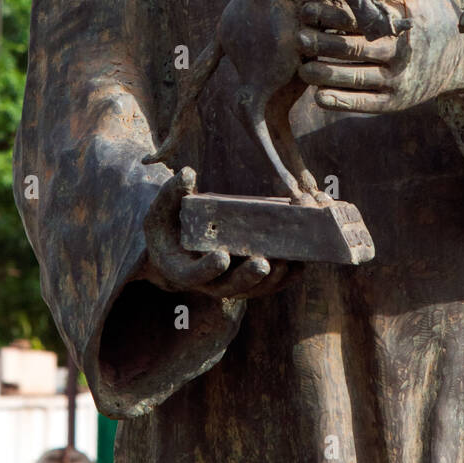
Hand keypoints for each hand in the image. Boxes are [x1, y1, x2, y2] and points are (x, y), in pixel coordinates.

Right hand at [143, 167, 289, 298]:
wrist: (177, 249)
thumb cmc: (169, 227)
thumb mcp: (163, 210)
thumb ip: (173, 193)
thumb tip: (188, 173)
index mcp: (182, 270)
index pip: (194, 276)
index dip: (207, 269)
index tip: (221, 256)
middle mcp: (208, 283)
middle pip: (230, 287)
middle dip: (248, 277)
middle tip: (263, 263)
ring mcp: (231, 283)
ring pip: (254, 289)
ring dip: (273, 278)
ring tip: (288, 260)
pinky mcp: (249, 280)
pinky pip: (269, 284)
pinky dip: (286, 276)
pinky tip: (300, 262)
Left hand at [297, 0, 463, 113]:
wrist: (462, 58)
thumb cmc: (430, 14)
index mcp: (405, 21)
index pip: (362, 16)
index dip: (331, 14)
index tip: (305, 9)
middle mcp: (402, 52)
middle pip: (353, 48)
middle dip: (322, 43)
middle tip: (297, 38)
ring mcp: (399, 80)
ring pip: (355, 78)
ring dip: (324, 74)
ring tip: (301, 68)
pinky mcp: (395, 102)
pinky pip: (364, 104)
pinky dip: (340, 102)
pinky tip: (318, 97)